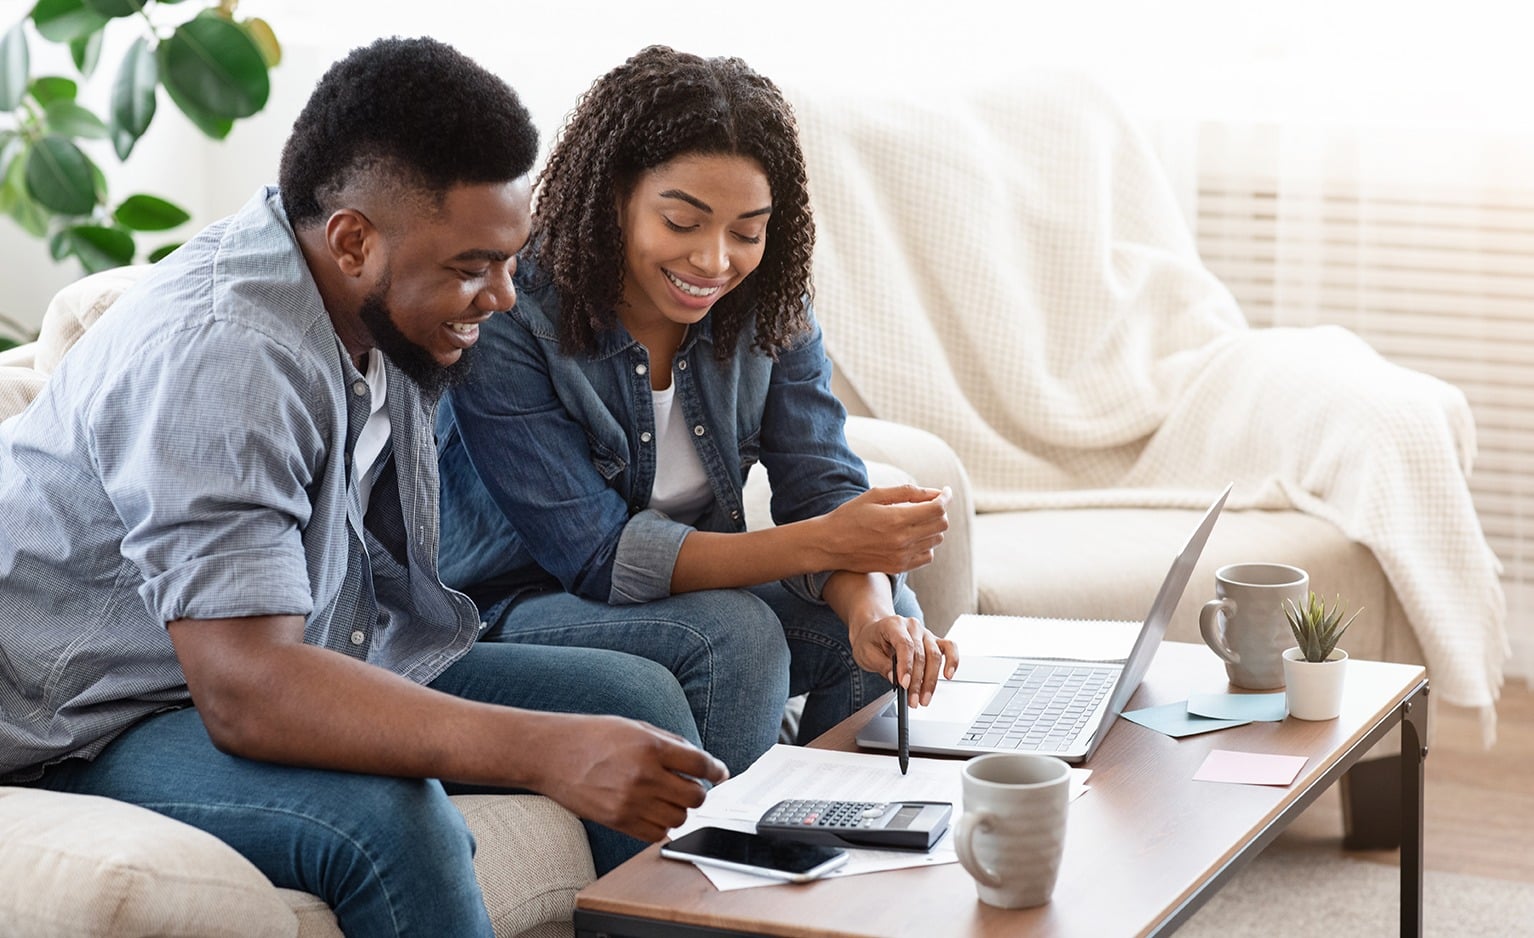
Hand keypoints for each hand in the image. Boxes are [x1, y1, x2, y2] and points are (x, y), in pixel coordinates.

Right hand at [540, 716, 727, 842]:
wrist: (551, 754)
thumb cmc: (591, 736)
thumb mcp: (634, 726)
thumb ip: (669, 743)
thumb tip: (700, 759)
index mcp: (650, 747)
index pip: (700, 764)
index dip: (716, 770)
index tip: (719, 773)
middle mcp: (643, 776)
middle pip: (695, 796)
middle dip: (699, 792)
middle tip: (691, 786)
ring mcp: (630, 802)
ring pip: (679, 818)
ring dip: (680, 809)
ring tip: (667, 798)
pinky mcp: (617, 821)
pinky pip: (656, 834)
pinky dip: (661, 826)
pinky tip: (653, 811)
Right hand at [818, 485, 949, 574]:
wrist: (829, 545)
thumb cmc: (850, 515)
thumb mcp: (875, 495)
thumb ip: (908, 492)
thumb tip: (935, 493)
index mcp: (896, 519)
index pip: (937, 509)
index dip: (945, 497)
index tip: (945, 492)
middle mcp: (902, 540)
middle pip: (941, 524)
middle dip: (940, 510)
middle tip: (929, 503)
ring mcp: (902, 556)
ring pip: (936, 540)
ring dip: (933, 527)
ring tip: (918, 519)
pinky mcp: (898, 567)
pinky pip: (927, 556)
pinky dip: (927, 544)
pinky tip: (913, 536)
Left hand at [848, 614, 959, 707]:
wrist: (874, 631)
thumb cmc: (870, 641)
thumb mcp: (866, 653)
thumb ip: (882, 665)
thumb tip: (896, 679)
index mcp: (894, 625)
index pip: (905, 645)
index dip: (906, 666)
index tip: (904, 685)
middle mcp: (912, 626)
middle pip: (921, 654)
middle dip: (918, 681)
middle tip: (913, 701)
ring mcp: (925, 633)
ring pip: (935, 656)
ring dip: (931, 680)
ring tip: (924, 699)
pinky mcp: (934, 641)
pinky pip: (949, 648)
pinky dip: (952, 661)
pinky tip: (948, 675)